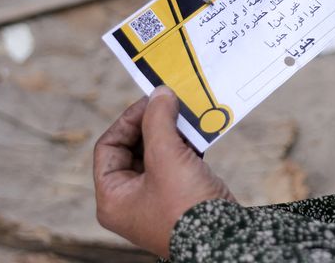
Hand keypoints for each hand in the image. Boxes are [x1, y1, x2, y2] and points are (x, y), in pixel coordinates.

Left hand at [93, 86, 233, 257]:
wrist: (226, 239)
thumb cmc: (187, 207)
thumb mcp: (167, 157)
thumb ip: (158, 121)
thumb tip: (160, 94)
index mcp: (113, 198)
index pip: (109, 147)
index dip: (129, 121)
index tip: (152, 102)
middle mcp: (130, 202)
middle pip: (133, 151)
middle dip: (154, 126)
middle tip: (171, 105)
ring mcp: (156, 202)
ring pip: (158, 157)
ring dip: (173, 135)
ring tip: (187, 117)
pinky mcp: (181, 200)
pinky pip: (177, 167)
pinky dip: (187, 149)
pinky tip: (200, 135)